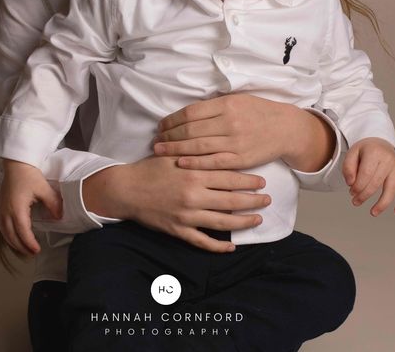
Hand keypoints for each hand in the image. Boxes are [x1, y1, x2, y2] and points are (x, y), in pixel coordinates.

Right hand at [0, 159, 62, 254]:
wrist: (15, 163)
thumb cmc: (29, 174)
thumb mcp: (44, 189)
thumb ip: (52, 204)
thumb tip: (59, 217)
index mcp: (17, 209)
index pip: (22, 232)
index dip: (29, 243)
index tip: (37, 250)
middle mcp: (6, 212)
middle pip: (11, 236)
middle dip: (22, 247)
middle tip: (32, 253)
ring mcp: (1, 209)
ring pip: (5, 233)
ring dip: (13, 242)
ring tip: (24, 248)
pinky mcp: (0, 206)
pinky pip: (1, 226)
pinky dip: (7, 235)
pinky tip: (13, 236)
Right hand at [82, 156, 270, 252]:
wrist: (127, 189)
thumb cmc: (150, 168)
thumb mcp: (173, 154)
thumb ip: (196, 153)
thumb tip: (219, 147)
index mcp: (193, 172)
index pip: (228, 176)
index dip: (248, 179)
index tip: (262, 180)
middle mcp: (193, 195)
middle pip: (231, 200)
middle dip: (253, 200)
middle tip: (267, 199)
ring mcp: (187, 215)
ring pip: (222, 222)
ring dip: (243, 222)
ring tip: (257, 219)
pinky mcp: (178, 230)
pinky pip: (203, 241)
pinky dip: (218, 246)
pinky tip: (231, 247)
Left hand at [153, 94, 333, 172]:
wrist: (286, 128)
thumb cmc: (258, 112)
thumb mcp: (237, 99)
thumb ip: (214, 106)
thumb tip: (186, 113)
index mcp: (226, 104)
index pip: (190, 112)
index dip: (172, 120)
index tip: (161, 126)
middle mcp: (229, 122)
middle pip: (190, 130)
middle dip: (169, 136)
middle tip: (156, 141)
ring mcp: (235, 142)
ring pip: (198, 146)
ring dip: (175, 149)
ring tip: (160, 151)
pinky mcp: (241, 159)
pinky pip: (213, 162)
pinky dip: (195, 163)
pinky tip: (180, 163)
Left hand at [342, 138, 394, 215]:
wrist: (381, 142)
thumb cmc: (366, 150)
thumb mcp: (353, 152)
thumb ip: (348, 167)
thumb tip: (350, 183)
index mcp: (374, 152)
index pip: (366, 174)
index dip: (357, 186)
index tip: (351, 192)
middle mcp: (388, 160)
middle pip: (376, 183)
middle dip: (364, 195)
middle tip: (355, 201)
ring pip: (391, 189)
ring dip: (382, 204)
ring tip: (373, 212)